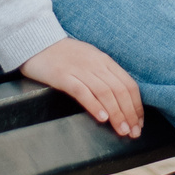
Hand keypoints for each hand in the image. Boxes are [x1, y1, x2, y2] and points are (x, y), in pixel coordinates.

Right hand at [19, 39, 144, 137]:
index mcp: (105, 61)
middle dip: (130, 114)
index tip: (139, 124)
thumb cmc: (63, 55)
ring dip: (116, 114)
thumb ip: (104, 75)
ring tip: (122, 130)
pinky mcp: (63, 76)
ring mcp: (80, 69)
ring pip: (105, 93)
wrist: (36, 41)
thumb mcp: (89, 60)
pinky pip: (82, 92)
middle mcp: (96, 64)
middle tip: (134, 133)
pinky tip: (102, 118)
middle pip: (120, 90)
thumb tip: (120, 99)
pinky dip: (94, 105)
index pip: (128, 84)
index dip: (136, 106)